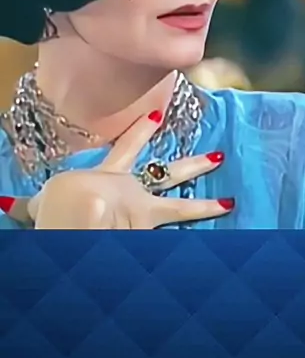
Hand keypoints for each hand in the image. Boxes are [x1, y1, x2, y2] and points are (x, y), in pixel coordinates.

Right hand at [2, 112, 232, 228]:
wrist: (78, 215)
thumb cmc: (59, 206)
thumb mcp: (44, 205)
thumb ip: (34, 208)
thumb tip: (8, 207)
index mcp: (107, 177)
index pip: (126, 147)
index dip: (141, 131)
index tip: (158, 114)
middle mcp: (131, 190)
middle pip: (168, 172)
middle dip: (192, 164)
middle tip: (217, 156)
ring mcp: (144, 212)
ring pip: (180, 207)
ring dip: (206, 205)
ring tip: (230, 202)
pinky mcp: (150, 233)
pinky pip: (174, 239)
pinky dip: (190, 242)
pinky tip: (214, 236)